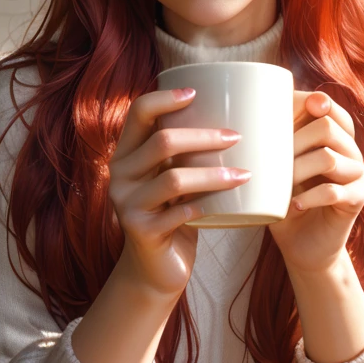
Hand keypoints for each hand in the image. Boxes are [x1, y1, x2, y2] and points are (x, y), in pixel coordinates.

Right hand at [107, 88, 249, 298]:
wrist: (155, 269)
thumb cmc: (174, 214)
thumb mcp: (173, 178)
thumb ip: (185, 154)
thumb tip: (238, 117)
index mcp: (126, 154)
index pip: (138, 113)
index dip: (164, 98)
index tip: (195, 93)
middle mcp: (120, 175)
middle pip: (162, 142)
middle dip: (204, 136)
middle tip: (236, 136)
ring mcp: (127, 204)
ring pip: (174, 179)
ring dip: (213, 174)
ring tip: (243, 174)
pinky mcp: (140, 232)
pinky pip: (177, 214)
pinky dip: (202, 208)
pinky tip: (222, 208)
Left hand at [269, 90, 363, 278]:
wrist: (302, 245)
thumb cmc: (284, 201)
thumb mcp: (276, 169)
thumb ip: (270, 143)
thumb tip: (240, 114)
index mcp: (335, 138)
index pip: (332, 110)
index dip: (316, 103)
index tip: (297, 107)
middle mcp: (350, 152)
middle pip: (328, 128)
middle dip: (295, 140)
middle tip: (275, 159)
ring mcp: (356, 176)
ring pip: (329, 159)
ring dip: (298, 170)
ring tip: (282, 185)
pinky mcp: (356, 200)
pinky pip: (335, 191)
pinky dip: (310, 197)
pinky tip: (293, 204)